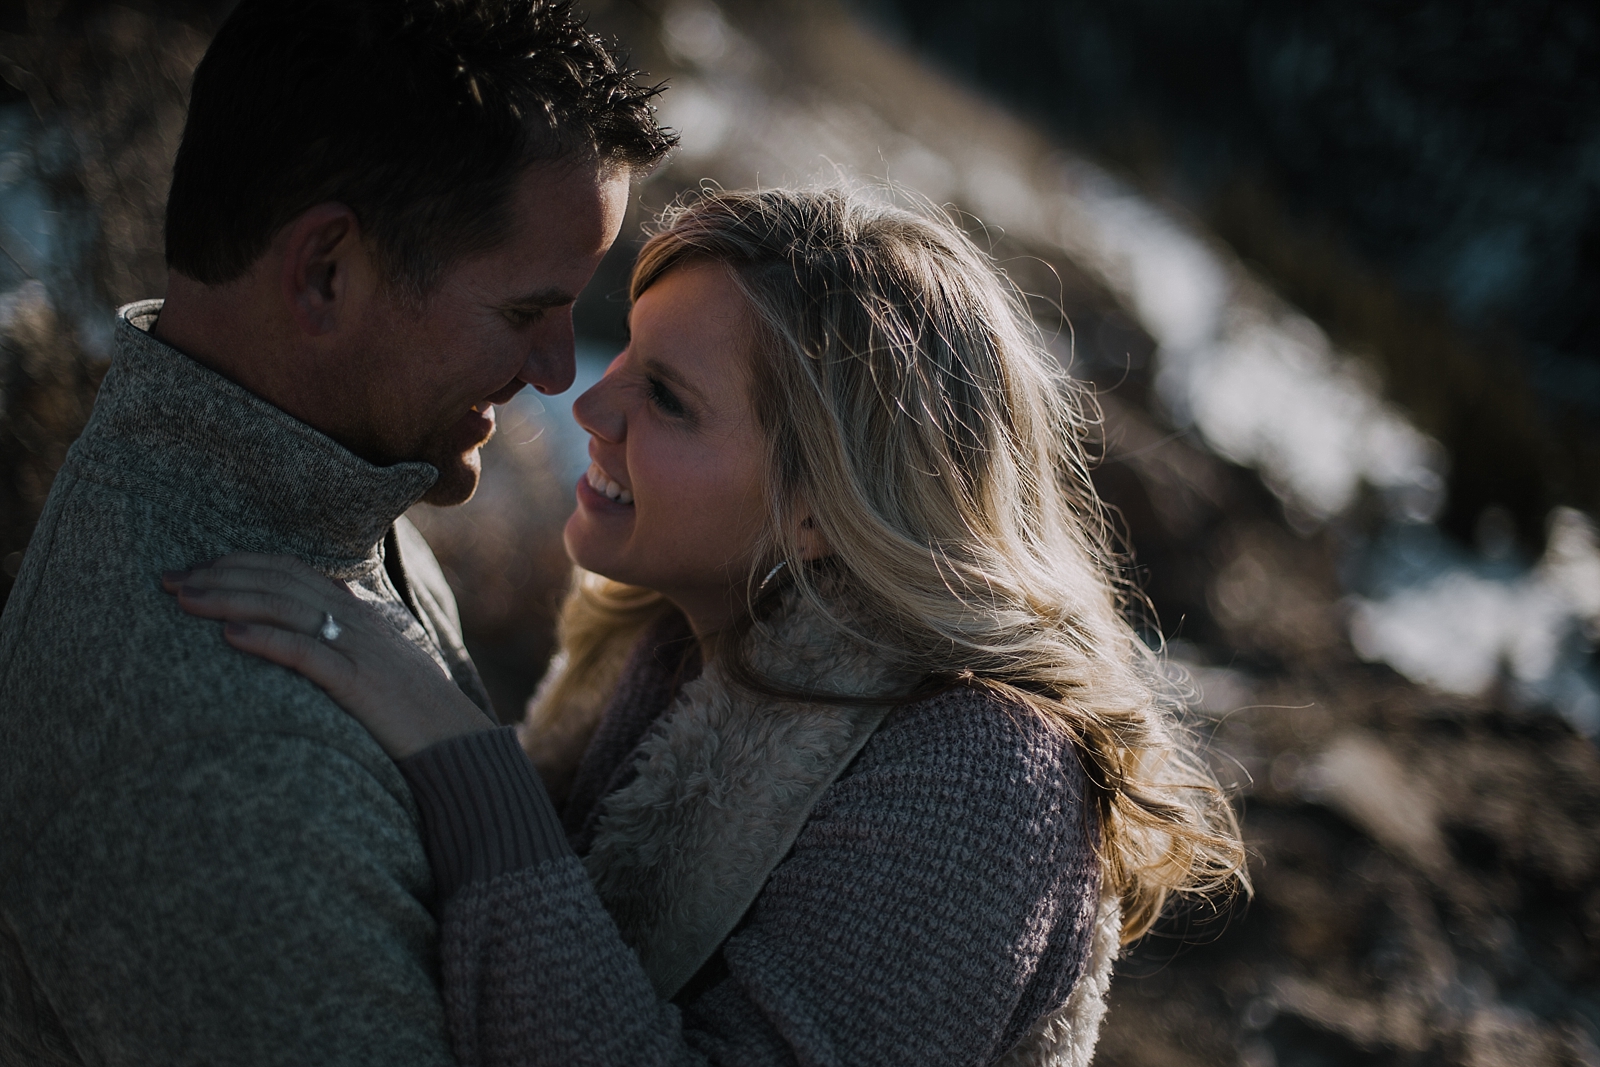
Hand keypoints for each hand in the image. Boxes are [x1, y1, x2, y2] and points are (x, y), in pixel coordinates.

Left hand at [162, 553, 493, 759]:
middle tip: (171, 580)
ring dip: (230, 599)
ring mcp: (358, 648)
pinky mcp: (358, 682)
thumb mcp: (378, 664)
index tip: (195, 571)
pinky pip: (306, 652)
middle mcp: (357, 620)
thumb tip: (306, 636)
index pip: (291, 571)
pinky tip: (231, 635)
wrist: (454, 743)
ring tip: (186, 600)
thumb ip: (344, 643)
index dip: (240, 565)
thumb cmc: (414, 711)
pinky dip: (266, 638)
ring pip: (286, 608)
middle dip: (220, 576)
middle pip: (279, 582)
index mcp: (359, 613)